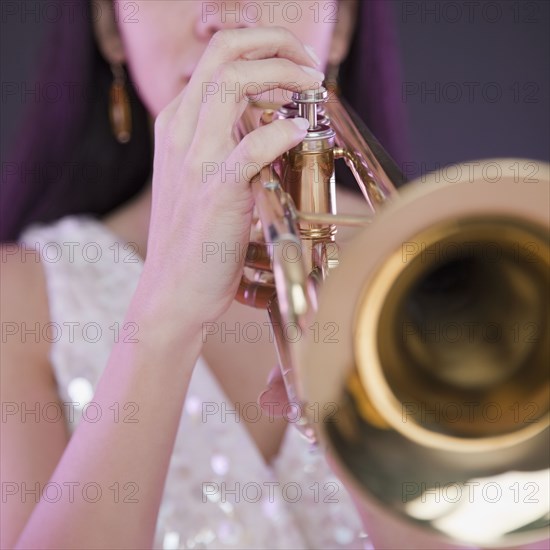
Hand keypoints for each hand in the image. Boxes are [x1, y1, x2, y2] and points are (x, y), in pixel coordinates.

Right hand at [136, 28, 323, 328]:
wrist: (172, 290)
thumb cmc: (194, 238)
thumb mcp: (198, 180)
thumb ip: (224, 146)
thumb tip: (269, 124)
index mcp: (176, 125)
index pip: (216, 57)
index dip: (261, 48)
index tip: (294, 63)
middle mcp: (180, 132)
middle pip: (224, 53)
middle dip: (275, 44)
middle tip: (309, 64)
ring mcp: (194, 159)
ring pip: (234, 82)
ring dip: (283, 75)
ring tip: (313, 86)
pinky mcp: (215, 191)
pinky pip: (252, 146)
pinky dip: (281, 132)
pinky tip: (299, 131)